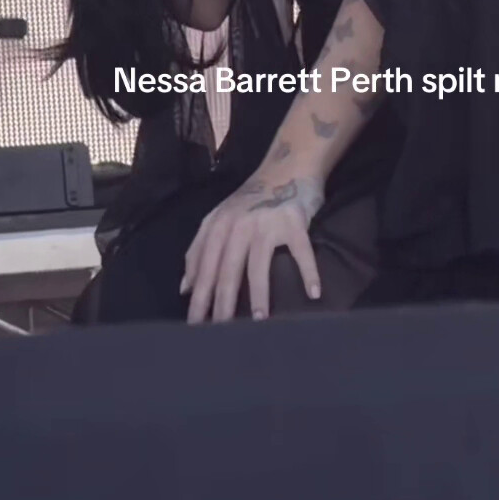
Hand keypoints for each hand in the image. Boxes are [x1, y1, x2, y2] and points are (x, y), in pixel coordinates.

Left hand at [181, 171, 324, 321]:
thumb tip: (185, 288)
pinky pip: (301, 252)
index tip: (195, 325)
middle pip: (227, 270)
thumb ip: (200, 250)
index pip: (205, 268)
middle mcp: (239, 224)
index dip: (200, 297)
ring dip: (258, 294)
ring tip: (258, 320)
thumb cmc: (251, 199)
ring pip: (258, 265)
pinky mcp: (294, 221)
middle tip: (221, 333)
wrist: (287, 167)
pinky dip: (308, 272)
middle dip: (222, 304)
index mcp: (218, 225)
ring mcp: (267, 222)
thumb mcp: (219, 219)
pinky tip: (313, 293)